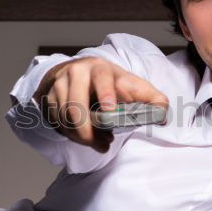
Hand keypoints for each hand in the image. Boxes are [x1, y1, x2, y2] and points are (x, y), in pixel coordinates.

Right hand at [34, 56, 168, 151]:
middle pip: (75, 106)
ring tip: (99, 142)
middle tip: (105, 143)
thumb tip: (163, 114)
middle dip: (89, 130)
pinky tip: (85, 137)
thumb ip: (153, 99)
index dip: (106, 94)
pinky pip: (56, 123)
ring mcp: (59, 85)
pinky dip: (71, 136)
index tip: (110, 112)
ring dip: (82, 136)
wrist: (80, 74)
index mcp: (99, 67)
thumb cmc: (110, 83)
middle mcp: (75, 73)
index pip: (101, 78)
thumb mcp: (133, 86)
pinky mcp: (48, 98)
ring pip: (64, 118)